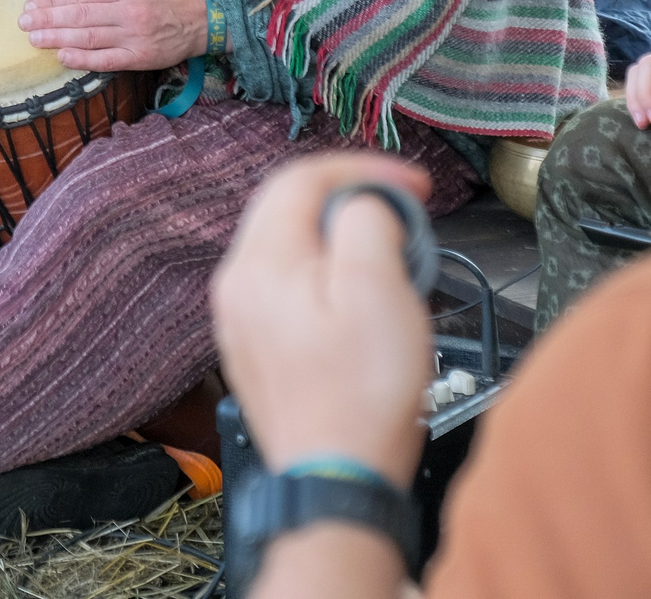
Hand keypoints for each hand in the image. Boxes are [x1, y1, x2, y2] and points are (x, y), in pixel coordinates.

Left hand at [17, 0, 208, 72]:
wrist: (202, 17)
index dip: (53, 0)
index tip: (31, 4)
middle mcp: (128, 11)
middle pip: (80, 16)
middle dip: (47, 20)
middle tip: (22, 23)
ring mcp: (134, 37)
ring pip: (89, 38)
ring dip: (57, 39)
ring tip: (33, 39)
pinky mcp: (140, 58)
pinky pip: (106, 60)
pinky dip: (82, 60)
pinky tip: (62, 57)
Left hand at [212, 152, 436, 489]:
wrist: (335, 480)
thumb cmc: (363, 395)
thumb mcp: (379, 291)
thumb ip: (366, 224)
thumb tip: (361, 204)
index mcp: (259, 261)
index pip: (300, 177)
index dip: (362, 170)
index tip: (415, 186)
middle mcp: (235, 284)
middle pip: (289, 209)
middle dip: (351, 203)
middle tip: (406, 218)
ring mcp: (238, 319)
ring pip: (289, 249)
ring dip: (341, 243)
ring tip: (392, 266)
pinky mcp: (253, 349)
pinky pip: (287, 289)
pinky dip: (326, 280)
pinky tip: (361, 307)